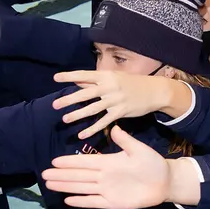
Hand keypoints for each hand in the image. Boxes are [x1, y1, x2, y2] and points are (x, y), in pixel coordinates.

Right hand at [42, 125, 180, 208]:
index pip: (85, 162)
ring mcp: (107, 190)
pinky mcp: (112, 202)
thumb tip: (114, 128)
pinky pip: (94, 201)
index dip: (69, 161)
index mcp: (109, 162)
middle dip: (61, 174)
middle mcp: (104, 176)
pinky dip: (81, 201)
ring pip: (82, 187)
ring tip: (50, 184)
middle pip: (78, 175)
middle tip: (44, 174)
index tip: (54, 160)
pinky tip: (68, 200)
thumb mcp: (139, 150)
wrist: (164, 181)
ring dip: (66, 186)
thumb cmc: (152, 163)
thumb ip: (126, 141)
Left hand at [52, 70, 188, 138]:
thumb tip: (77, 81)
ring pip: (93, 108)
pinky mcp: (121, 112)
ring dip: (78, 115)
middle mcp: (109, 87)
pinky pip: (104, 122)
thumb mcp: (115, 77)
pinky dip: (92, 129)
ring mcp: (115, 100)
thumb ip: (96, 80)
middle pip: (85, 93)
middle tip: (55, 104)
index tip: (55, 78)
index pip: (84, 74)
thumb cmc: (132, 83)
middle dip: (69, 99)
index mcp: (106, 75)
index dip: (69, 76)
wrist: (154, 91)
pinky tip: (82, 134)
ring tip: (65, 119)